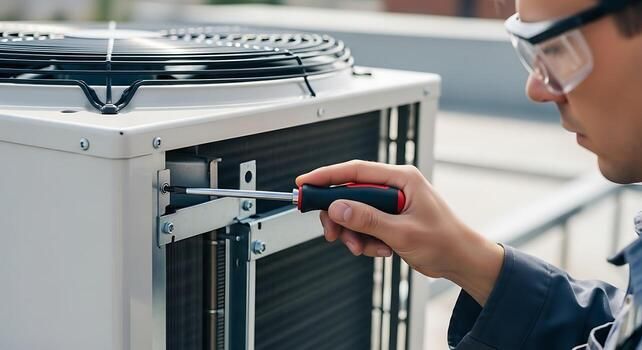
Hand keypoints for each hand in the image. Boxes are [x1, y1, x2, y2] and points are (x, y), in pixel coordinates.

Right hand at [296, 160, 503, 304]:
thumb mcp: (402, 232)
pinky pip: (365, 226)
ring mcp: (392, 203)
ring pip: (355, 213)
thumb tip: (338, 208)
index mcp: (401, 178)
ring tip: (365, 248)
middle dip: (340, 216)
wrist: (462, 260)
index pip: (356, 171)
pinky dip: (366, 241)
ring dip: (354, 234)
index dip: (327, 175)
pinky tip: (380, 250)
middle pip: (350, 193)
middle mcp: (395, 187)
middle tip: (333, 234)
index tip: (305, 183)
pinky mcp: (390, 218)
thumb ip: (368, 219)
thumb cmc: (445, 241)